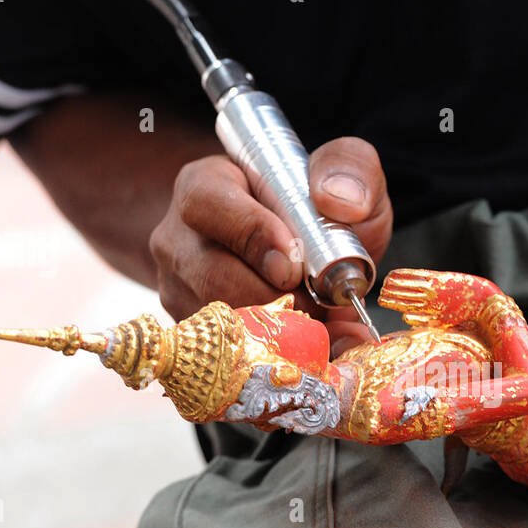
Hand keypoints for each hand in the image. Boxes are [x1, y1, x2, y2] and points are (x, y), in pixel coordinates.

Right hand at [148, 136, 392, 348]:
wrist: (300, 248)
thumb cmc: (312, 206)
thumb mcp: (340, 172)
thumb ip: (349, 168)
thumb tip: (342, 203)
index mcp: (204, 188)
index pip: (208, 207)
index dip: (252, 236)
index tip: (293, 265)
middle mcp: (179, 242)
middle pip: (214, 278)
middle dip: (276, 299)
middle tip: (323, 306)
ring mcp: (180, 293)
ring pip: (223, 325)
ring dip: (282, 333)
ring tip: (328, 326)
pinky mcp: (196, 338)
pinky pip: (234, 358)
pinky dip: (283, 359)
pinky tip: (317, 350)